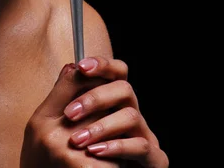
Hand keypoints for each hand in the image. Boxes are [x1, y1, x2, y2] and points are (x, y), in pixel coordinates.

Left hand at [20, 56, 168, 167]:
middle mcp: (132, 112)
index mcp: (115, 101)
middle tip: (69, 113)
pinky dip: (117, 147)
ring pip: (131, 116)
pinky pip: (141, 146)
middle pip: (124, 89)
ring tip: (77, 140)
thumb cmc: (82, 155)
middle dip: (95, 98)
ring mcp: (144, 134)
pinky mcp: (154, 158)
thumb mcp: (71, 125)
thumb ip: (70, 97)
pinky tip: (96, 151)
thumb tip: (69, 68)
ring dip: (101, 126)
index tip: (82, 66)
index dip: (103, 64)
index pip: (117, 71)